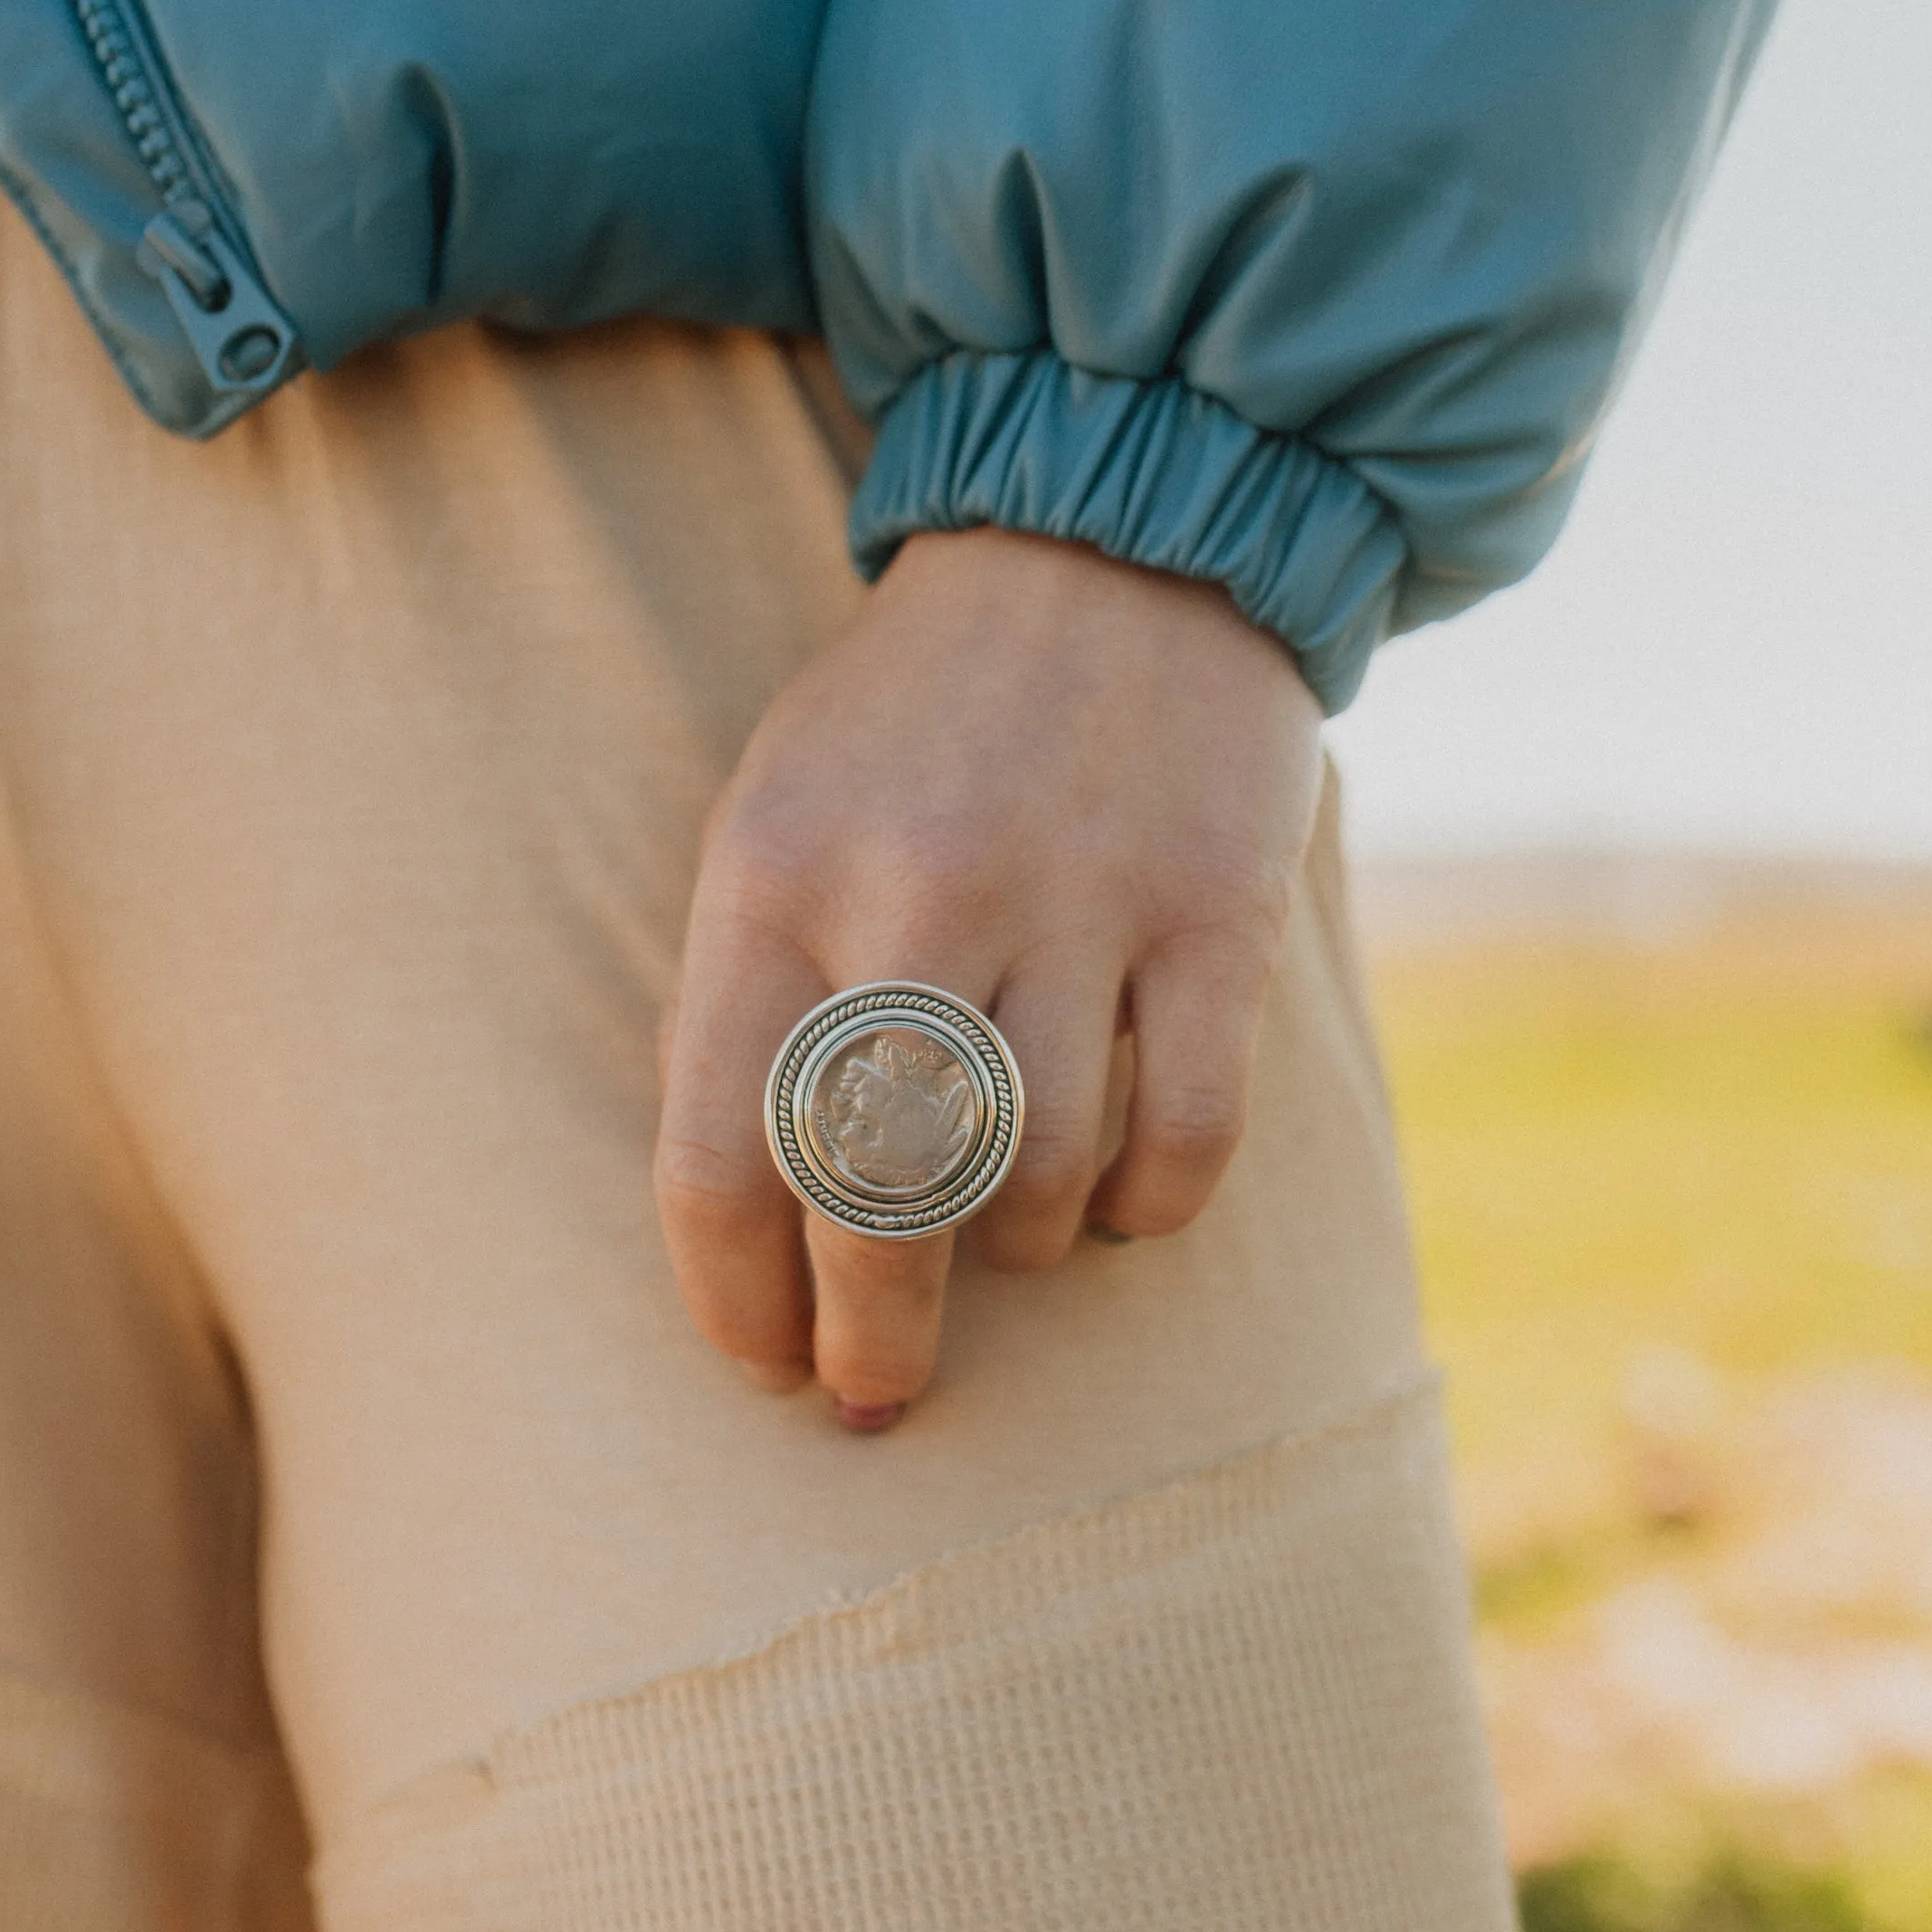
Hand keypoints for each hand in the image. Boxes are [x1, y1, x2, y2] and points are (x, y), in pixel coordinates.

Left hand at [657, 527, 1322, 1424]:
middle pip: (875, 1202)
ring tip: (1005, 1236)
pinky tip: (1118, 1202)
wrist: (1115, 537)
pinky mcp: (1214, 909)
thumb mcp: (775, 817)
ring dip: (1014, 1252)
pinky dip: (1144, 1209)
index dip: (732, 1302)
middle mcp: (913, 893)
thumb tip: (765, 1239)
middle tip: (876, 1394)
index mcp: (770, 876)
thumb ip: (757, 1002)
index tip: (764, 1364)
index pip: (717, 1153)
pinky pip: (1185, 1138)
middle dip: (871, 1339)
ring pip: (1034, 1182)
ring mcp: (1075, 899)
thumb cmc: (914, 723)